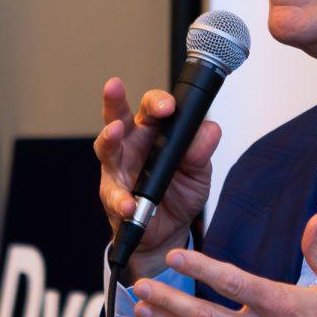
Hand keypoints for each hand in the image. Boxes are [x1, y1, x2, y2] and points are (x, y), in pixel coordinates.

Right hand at [94, 77, 221, 283]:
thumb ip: (202, 150)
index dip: (158, 101)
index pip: (153, 108)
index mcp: (154, 132)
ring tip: (114, 132)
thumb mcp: (199, 171)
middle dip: (115, 101)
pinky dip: (121, 199)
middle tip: (114, 86)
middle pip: (118, 117)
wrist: (171, 230)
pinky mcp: (113, 197)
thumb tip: (209, 130)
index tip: (169, 106)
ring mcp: (118, 169)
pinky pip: (114, 196)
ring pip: (107, 148)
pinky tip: (128, 203)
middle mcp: (131, 145)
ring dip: (109, 138)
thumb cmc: (181, 191)